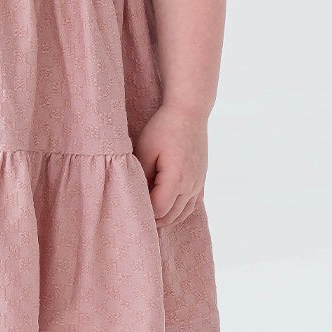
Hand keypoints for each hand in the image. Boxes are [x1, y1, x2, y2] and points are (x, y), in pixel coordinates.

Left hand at [133, 104, 207, 229]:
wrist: (189, 111)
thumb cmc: (163, 127)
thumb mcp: (144, 150)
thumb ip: (140, 176)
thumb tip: (137, 196)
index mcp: (176, 179)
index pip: (158, 210)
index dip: (143, 213)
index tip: (130, 207)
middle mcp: (191, 185)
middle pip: (171, 216)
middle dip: (153, 219)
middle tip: (135, 215)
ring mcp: (198, 183)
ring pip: (182, 214)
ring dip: (166, 218)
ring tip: (149, 215)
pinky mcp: (201, 179)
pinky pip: (192, 205)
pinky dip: (179, 212)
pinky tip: (167, 209)